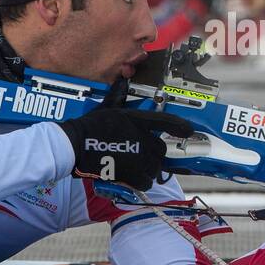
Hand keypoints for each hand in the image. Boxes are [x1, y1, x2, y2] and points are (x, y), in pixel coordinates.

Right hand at [59, 78, 194, 190]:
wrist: (76, 145)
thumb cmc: (89, 126)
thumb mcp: (106, 107)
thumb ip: (117, 96)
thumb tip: (121, 81)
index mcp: (137, 120)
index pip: (166, 121)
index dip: (179, 126)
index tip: (189, 130)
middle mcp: (142, 137)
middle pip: (161, 150)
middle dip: (154, 155)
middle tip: (141, 157)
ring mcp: (139, 157)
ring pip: (154, 167)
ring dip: (148, 169)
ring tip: (134, 169)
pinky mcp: (132, 173)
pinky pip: (146, 181)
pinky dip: (141, 183)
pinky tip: (132, 180)